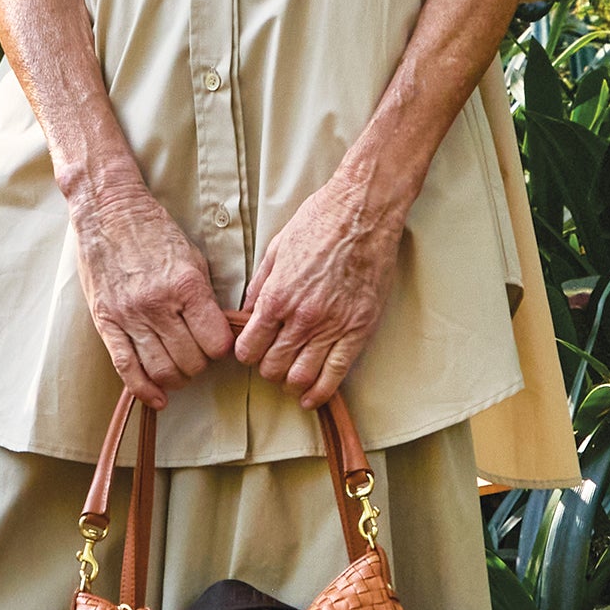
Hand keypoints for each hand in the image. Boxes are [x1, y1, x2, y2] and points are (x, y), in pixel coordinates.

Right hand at [70, 179, 232, 407]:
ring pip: (161, 370)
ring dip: (176, 378)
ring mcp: (130, 316)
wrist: (108, 212)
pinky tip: (157, 398)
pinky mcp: (107, 322)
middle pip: (191, 361)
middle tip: (198, 353)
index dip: (222, 348)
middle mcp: (158, 304)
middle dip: (200, 364)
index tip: (219, 344)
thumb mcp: (193, 258)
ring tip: (179, 370)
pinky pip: (126, 367)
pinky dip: (144, 390)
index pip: (216, 342)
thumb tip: (221, 332)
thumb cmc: (154, 232)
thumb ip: (205, 298)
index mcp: (186, 286)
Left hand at [235, 170, 403, 407]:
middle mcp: (301, 318)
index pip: (249, 348)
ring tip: (291, 377)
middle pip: (272, 367)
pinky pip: (336, 374)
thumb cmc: (320, 221)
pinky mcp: (359, 330)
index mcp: (276, 297)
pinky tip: (311, 397)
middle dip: (267, 369)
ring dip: (291, 382)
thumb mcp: (277, 249)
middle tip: (272, 360)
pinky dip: (320, 392)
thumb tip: (248, 311)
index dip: (246, 354)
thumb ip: (260, 285)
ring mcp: (332, 327)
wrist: (363, 212)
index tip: (250, 351)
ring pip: (301, 377)